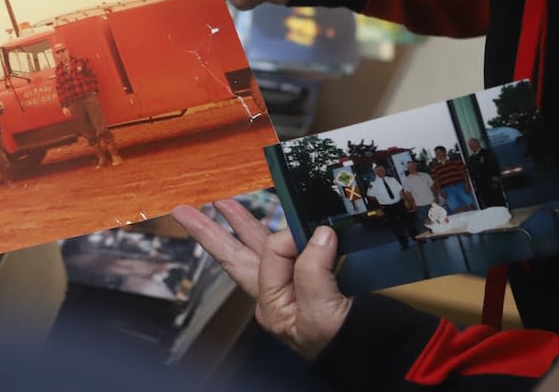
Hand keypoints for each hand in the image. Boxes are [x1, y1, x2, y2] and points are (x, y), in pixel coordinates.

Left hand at [172, 199, 351, 359]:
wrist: (375, 354)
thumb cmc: (341, 343)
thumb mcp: (320, 312)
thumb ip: (312, 271)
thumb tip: (317, 234)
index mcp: (269, 304)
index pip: (270, 255)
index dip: (290, 239)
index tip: (318, 234)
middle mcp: (275, 292)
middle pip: (235, 256)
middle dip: (211, 232)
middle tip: (183, 212)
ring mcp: (292, 285)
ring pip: (259, 248)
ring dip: (241, 224)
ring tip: (222, 204)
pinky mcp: (312, 278)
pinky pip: (290, 250)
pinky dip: (279, 232)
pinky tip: (273, 220)